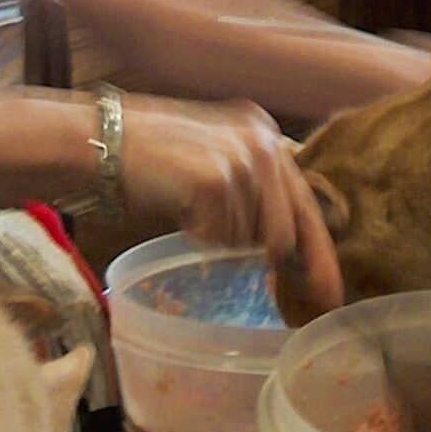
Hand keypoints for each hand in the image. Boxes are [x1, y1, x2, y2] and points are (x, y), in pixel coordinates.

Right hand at [117, 95, 342, 313]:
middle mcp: (261, 142)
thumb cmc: (147, 155)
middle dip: (286, 266)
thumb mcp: (214, 155)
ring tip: (192, 213)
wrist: (100, 141)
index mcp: (264, 132)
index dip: (319, 251)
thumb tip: (285, 243)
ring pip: (255, 240)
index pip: (306, 201)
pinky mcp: (217, 183)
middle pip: (289, 229)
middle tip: (294, 299)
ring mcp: (241, 161)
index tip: (329, 292)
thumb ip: (252, 185)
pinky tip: (180, 211)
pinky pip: (222, 239)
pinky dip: (200, 236)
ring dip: (224, 240)